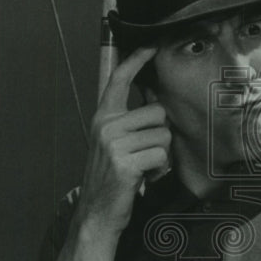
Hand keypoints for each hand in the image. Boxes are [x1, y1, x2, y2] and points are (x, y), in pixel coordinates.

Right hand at [76, 46, 169, 234]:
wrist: (97, 215)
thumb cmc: (112, 180)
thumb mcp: (115, 144)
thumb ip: (130, 123)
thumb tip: (158, 104)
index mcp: (102, 118)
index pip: (119, 80)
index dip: (136, 60)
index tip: (151, 45)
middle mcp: (106, 126)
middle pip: (158, 113)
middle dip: (161, 136)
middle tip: (146, 155)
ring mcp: (113, 144)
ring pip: (163, 135)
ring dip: (161, 155)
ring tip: (144, 168)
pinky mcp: (124, 162)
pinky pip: (161, 156)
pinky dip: (159, 170)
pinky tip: (144, 178)